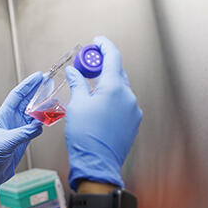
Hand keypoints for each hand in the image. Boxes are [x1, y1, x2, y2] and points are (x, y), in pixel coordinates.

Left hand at [0, 72, 43, 202]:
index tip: (38, 77)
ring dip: (42, 105)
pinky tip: (49, 117)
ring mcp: (17, 128)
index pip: (17, 96)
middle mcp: (11, 120)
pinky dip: (43, 120)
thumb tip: (37, 126)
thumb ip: (23, 134)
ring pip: (32, 112)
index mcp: (3, 116)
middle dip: (37, 90)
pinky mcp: (23, 138)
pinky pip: (35, 125)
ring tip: (52, 97)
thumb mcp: (6, 144)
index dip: (28, 85)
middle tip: (48, 81)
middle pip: (26, 101)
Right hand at [65, 36, 141, 189]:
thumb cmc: (86, 137)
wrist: (97, 164)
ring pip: (121, 88)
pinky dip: (112, 98)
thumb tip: (74, 72)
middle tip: (88, 65)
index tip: (97, 42)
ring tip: (91, 88)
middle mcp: (128, 96)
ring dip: (107, 83)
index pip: (112, 57)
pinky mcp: (133, 122)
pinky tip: (99, 105)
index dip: (103, 46)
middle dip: (103, 66)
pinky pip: (123, 103)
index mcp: (114, 88)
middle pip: (117, 72)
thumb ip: (78, 84)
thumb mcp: (77, 106)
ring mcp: (133, 110)